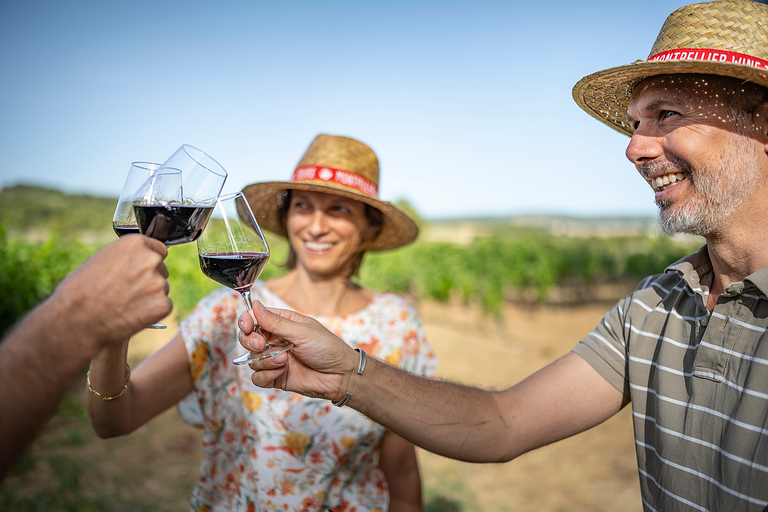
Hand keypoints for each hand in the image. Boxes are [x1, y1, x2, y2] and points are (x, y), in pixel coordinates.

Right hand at [52, 234, 171, 351]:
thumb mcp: (103, 260)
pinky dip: (152, 313)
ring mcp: (159, 283)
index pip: (158, 250)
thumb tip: (142, 260)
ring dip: (150, 297)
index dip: (147, 262)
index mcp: (136, 243)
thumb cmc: (81, 290)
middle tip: (127, 292)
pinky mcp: (163, 305)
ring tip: (124, 305)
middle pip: (161, 269)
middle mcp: (151, 259)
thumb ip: (127, 257)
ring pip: (162, 289)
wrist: (75, 320)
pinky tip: (131, 315)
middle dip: (149, 279)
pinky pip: (163, 306)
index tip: (138, 272)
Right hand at [238, 301, 356, 401]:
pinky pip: (257, 377)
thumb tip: (255, 305)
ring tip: (284, 360)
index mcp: (282, 323)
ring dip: (264, 360)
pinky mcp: (276, 377)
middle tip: (260, 345)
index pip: (255, 318)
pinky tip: (281, 372)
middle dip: (249, 341)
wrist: (340, 376)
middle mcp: (276, 340)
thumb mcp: (302, 332)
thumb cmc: (327, 348)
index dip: (246, 321)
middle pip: (247, 338)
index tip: (247, 326)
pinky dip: (265, 375)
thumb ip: (276, 322)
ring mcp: (274, 359)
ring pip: (251, 359)